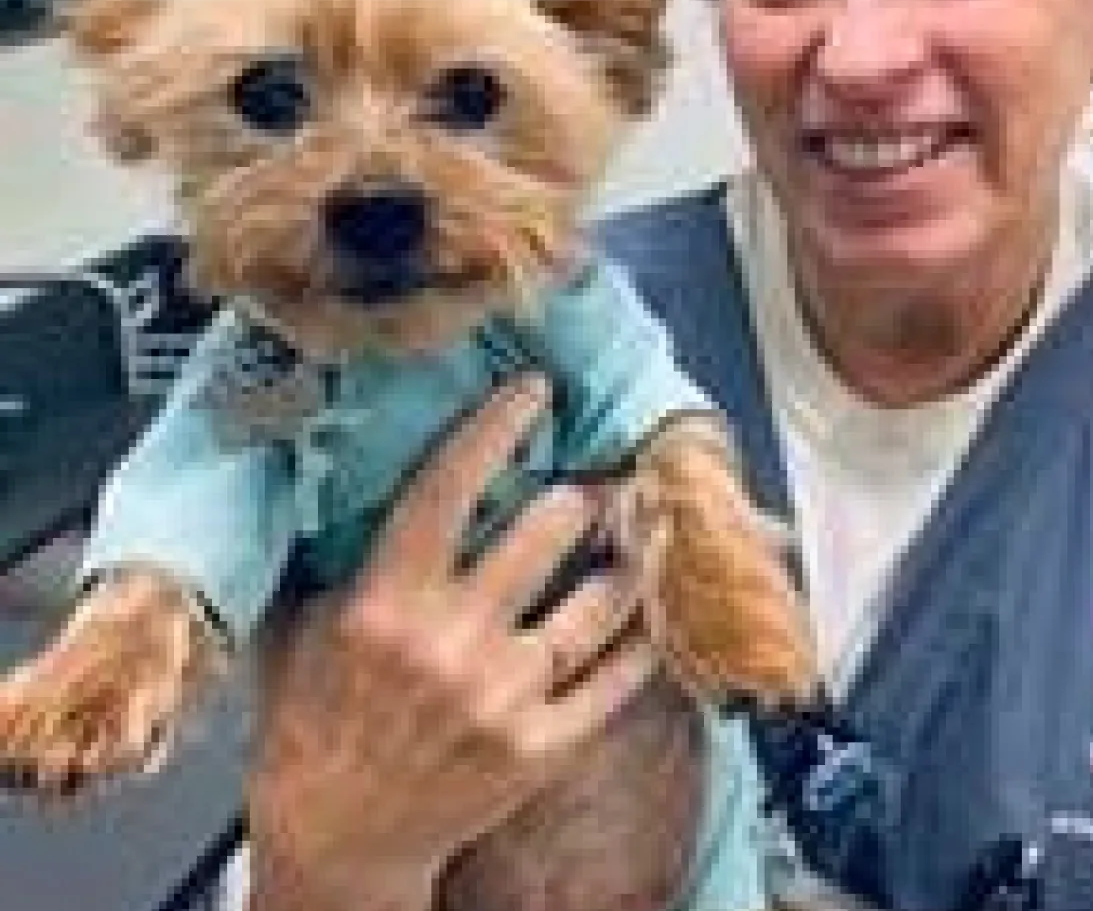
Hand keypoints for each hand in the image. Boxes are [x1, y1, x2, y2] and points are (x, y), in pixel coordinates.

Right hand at [245, 377, 656, 910]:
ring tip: (644, 527)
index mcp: (385, 605)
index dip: (495, 428)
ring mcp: (504, 699)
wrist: (336, 838)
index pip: (448, 489)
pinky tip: (659, 610)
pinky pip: (615, 681)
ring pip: (597, 603)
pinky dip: (644, 641)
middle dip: (580, 494)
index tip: (533, 391)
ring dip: (627, 558)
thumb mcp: (298, 626)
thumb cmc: (313, 725)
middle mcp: (452, 646)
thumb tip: (344, 461)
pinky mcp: (543, 749)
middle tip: (601, 474)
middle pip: (545, 533)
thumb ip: (331, 551)